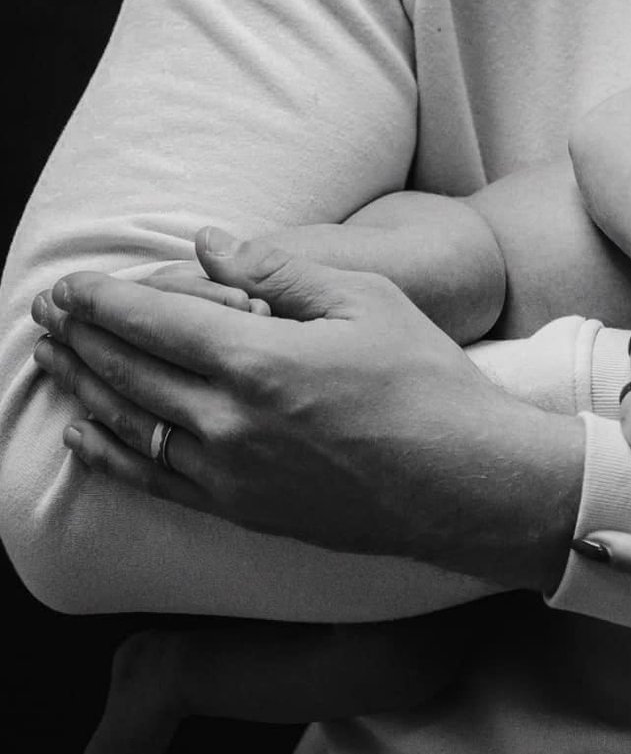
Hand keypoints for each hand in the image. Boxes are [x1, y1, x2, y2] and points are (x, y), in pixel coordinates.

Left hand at [29, 227, 580, 584]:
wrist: (461, 481)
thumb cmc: (424, 380)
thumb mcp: (365, 299)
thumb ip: (278, 271)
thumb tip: (207, 244)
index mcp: (256, 361)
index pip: (153, 321)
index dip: (102, 300)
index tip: (69, 284)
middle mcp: (227, 422)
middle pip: (128, 371)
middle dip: (81, 337)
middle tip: (47, 312)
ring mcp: (228, 473)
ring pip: (129, 425)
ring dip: (83, 387)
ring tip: (52, 361)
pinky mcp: (239, 509)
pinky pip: (152, 479)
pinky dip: (108, 454)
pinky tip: (84, 435)